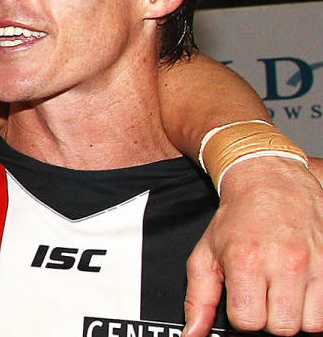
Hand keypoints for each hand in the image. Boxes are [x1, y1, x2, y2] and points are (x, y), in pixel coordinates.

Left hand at [183, 157, 322, 335]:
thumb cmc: (237, 220)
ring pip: (311, 324)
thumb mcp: (206, 255)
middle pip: (282, 327)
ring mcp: (315, 262)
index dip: (242, 316)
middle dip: (270, 317)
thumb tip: (194, 334)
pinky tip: (300, 288)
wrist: (270, 183)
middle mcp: (284, 262)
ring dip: (295, 314)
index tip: (241, 298)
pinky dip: (315, 306)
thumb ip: (199, 299)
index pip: (248, 322)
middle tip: (263, 294)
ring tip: (282, 291)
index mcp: (247, 260)